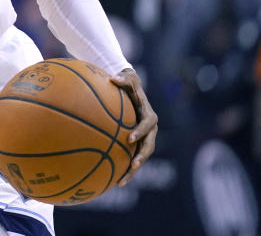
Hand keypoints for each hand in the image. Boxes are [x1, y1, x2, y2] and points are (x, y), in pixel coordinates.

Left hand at [111, 67, 157, 185]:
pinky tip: (111, 180)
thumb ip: (123, 79)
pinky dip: (123, 169)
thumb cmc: (126, 82)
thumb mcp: (127, 78)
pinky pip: (130, 158)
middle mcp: (149, 130)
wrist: (129, 89)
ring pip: (140, 157)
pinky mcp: (136, 144)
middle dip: (141, 157)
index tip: (130, 138)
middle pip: (148, 146)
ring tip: (120, 182)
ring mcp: (144, 139)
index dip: (141, 132)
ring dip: (132, 170)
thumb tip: (113, 79)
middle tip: (132, 165)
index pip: (147, 125)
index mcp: (149, 116)